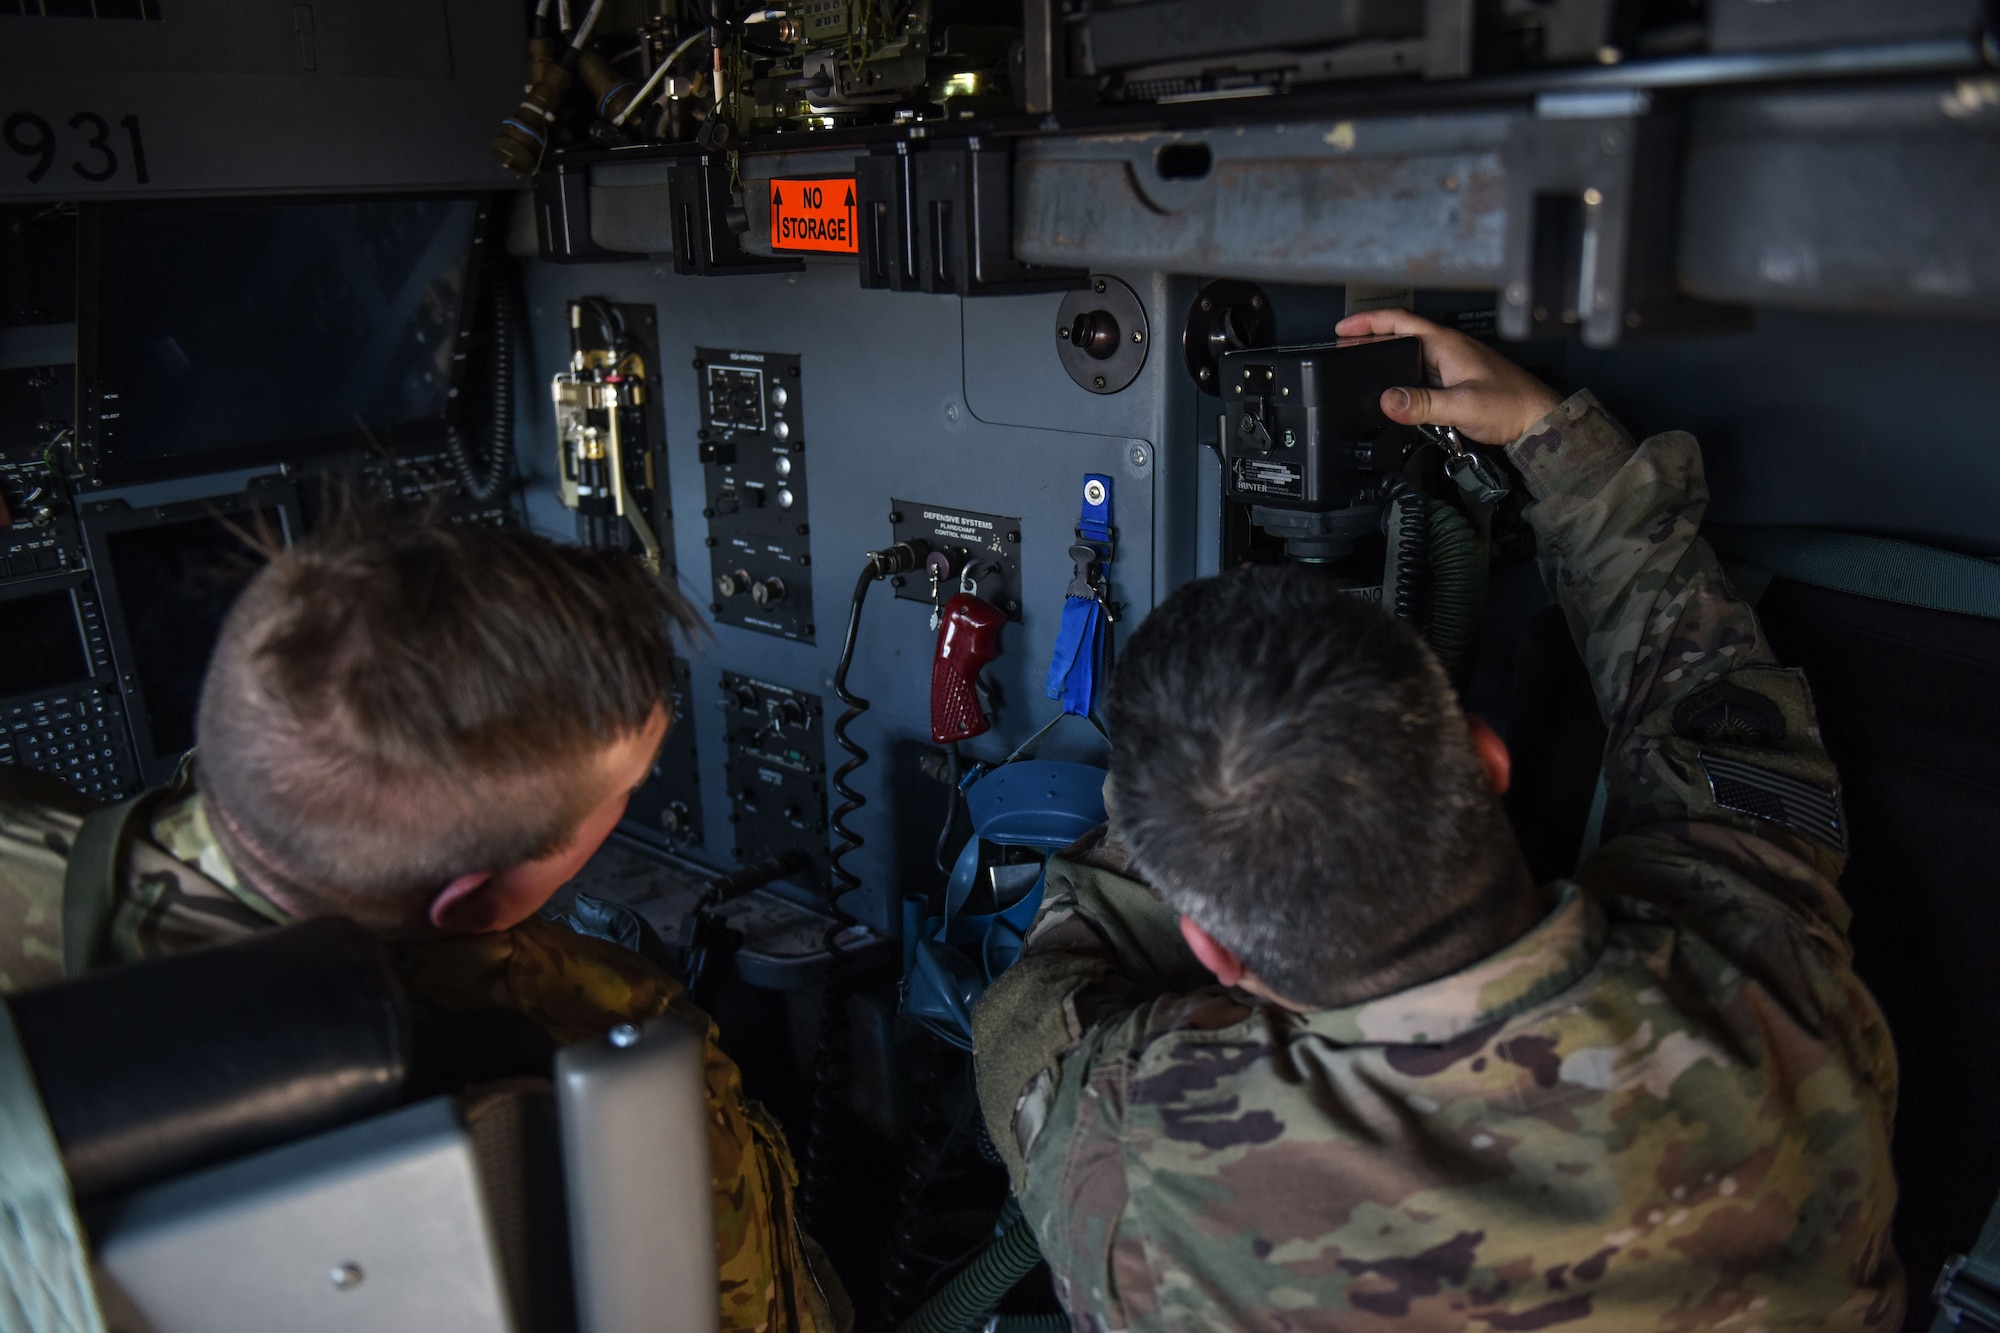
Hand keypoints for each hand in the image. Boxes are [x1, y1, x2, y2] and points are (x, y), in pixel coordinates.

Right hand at [1334, 309, 1560, 446]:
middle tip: (1343, 351)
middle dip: (1369, 341)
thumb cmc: (1512, 405)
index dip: (1368, 322)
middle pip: (1400, 336)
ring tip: (1362, 371)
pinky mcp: (1455, 380)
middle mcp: (1448, 349)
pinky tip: (1397, 395)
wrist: (1538, 419)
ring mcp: (1451, 364)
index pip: (1399, 321)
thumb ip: (1423, 404)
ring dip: (1385, 362)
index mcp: (1446, 344)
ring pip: (1409, 356)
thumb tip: (1387, 400)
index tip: (1342, 330)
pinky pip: (1420, 374)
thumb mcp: (1463, 405)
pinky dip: (1402, 380)